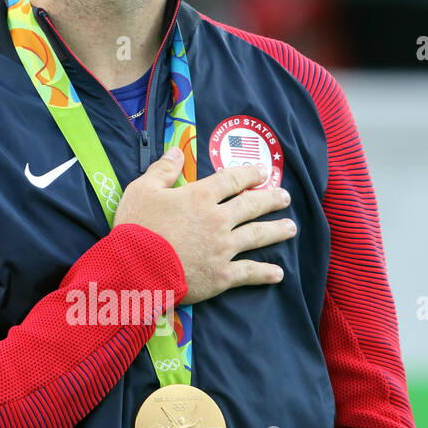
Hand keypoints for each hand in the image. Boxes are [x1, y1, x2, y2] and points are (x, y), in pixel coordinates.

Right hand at [113, 148, 293, 305]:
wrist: (136, 268)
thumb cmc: (136, 227)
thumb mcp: (142, 190)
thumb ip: (162, 169)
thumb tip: (177, 151)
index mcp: (200, 196)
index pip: (231, 179)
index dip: (248, 173)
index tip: (262, 171)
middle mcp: (218, 219)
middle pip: (252, 205)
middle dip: (271, 199)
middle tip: (285, 197)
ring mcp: (224, 248)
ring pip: (257, 236)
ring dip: (277, 231)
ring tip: (290, 227)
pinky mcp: (222, 275)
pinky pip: (250, 272)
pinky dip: (265, 273)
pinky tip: (278, 273)